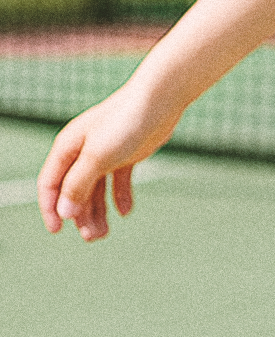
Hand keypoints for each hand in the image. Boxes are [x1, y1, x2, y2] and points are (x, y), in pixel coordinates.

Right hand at [37, 84, 183, 241]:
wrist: (162, 99)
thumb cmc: (126, 122)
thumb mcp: (97, 156)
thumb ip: (78, 184)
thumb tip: (64, 212)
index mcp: (68, 148)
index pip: (50, 184)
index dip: (50, 208)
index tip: (58, 231)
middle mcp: (84, 151)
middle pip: (75, 191)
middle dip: (80, 216)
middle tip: (93, 237)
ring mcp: (107, 153)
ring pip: (96, 189)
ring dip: (98, 212)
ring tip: (105, 233)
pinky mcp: (128, 153)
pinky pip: (119, 181)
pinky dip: (121, 196)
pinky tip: (126, 211)